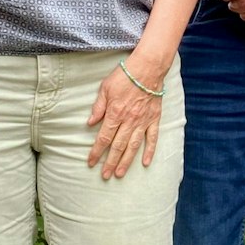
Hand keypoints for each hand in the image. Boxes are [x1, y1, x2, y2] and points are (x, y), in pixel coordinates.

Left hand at [86, 56, 165, 179]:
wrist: (148, 68)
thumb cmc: (125, 76)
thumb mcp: (105, 88)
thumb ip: (98, 107)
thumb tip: (90, 122)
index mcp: (115, 113)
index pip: (104, 137)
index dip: (96, 152)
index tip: (91, 162)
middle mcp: (129, 121)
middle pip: (118, 146)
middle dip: (110, 162)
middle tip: (105, 175)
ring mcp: (143, 121)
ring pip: (133, 146)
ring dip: (126, 161)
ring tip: (120, 174)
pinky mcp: (154, 119)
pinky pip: (152, 138)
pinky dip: (149, 151)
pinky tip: (146, 163)